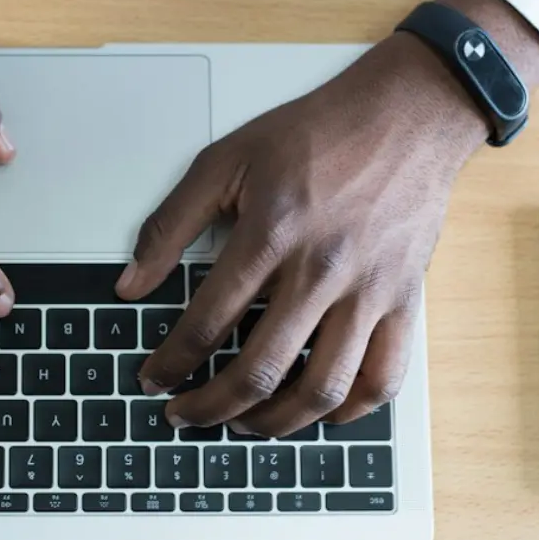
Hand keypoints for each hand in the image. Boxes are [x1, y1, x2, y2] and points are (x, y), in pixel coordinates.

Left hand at [117, 34, 488, 435]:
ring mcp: (369, 292)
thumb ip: (170, 224)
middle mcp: (322, 271)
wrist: (407, 115)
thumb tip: (131, 283)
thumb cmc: (317, 134)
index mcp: (271, 235)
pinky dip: (349, 411)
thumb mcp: (225, 160)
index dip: (171, 362)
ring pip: (322, 389)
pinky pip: (383, 379)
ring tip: (244, 425)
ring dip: (274, 422)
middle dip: (210, 407)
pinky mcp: (405, 301)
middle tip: (185, 415)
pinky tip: (319, 413)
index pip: (206, 323)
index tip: (154, 378)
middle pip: (259, 370)